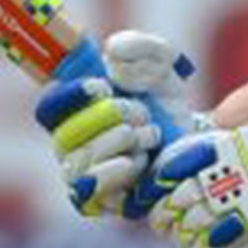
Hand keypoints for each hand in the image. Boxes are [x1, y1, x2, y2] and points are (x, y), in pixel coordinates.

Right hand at [34, 30, 198, 217]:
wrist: (198, 138)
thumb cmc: (165, 98)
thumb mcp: (161, 62)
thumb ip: (139, 47)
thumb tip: (112, 56)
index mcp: (73, 110)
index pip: (49, 108)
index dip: (68, 97)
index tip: (101, 85)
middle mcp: (72, 144)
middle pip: (64, 136)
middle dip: (108, 118)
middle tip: (141, 111)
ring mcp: (86, 175)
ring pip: (77, 164)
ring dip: (117, 142)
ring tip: (149, 133)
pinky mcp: (106, 200)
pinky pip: (89, 195)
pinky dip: (114, 173)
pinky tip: (138, 159)